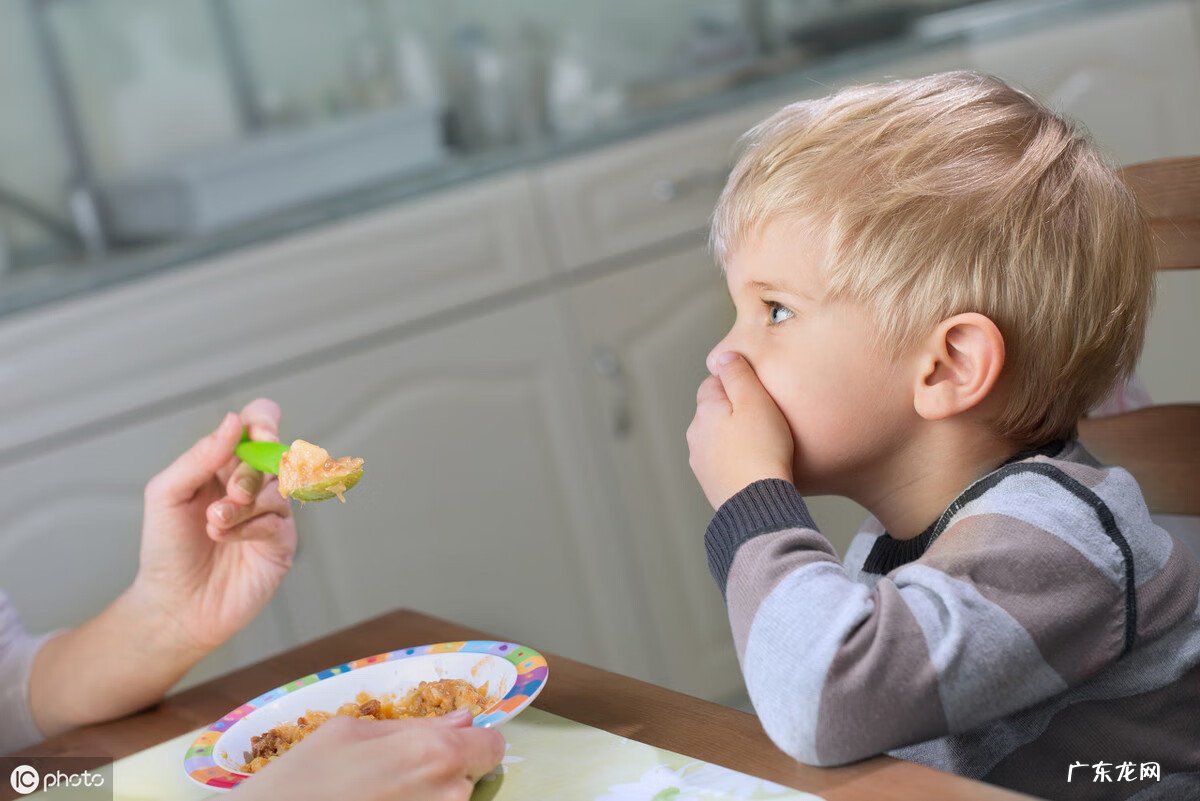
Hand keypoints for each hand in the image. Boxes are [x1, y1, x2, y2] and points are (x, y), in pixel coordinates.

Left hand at [133, 398, 296, 655]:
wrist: (173, 604)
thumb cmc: (166, 548)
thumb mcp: (168, 493)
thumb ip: (201, 455)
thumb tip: (234, 421)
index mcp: (226, 464)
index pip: (259, 424)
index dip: (264, 422)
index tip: (258, 435)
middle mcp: (254, 484)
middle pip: (275, 454)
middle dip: (250, 472)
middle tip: (229, 493)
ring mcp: (271, 513)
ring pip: (279, 488)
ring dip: (244, 503)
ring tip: (214, 523)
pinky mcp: (282, 543)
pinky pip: (278, 521)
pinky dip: (249, 526)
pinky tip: (224, 537)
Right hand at [232, 711, 505, 800]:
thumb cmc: (299, 782)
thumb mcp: (348, 733)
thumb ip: (413, 725)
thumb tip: (462, 719)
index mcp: (434, 752)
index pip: (492, 745)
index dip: (472, 742)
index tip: (450, 745)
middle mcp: (448, 794)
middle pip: (470, 778)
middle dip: (444, 772)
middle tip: (395, 776)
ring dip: (426, 797)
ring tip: (378, 795)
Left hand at [687, 352, 794, 508]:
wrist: (758, 503)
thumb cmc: (762, 450)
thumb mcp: (755, 400)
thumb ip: (737, 374)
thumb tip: (722, 356)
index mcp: (705, 410)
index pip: (713, 383)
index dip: (737, 385)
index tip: (758, 395)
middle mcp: (696, 434)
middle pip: (715, 412)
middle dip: (735, 412)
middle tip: (766, 420)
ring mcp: (700, 461)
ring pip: (718, 438)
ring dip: (735, 438)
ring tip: (764, 446)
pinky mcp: (711, 483)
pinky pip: (724, 462)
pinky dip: (736, 460)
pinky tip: (756, 466)